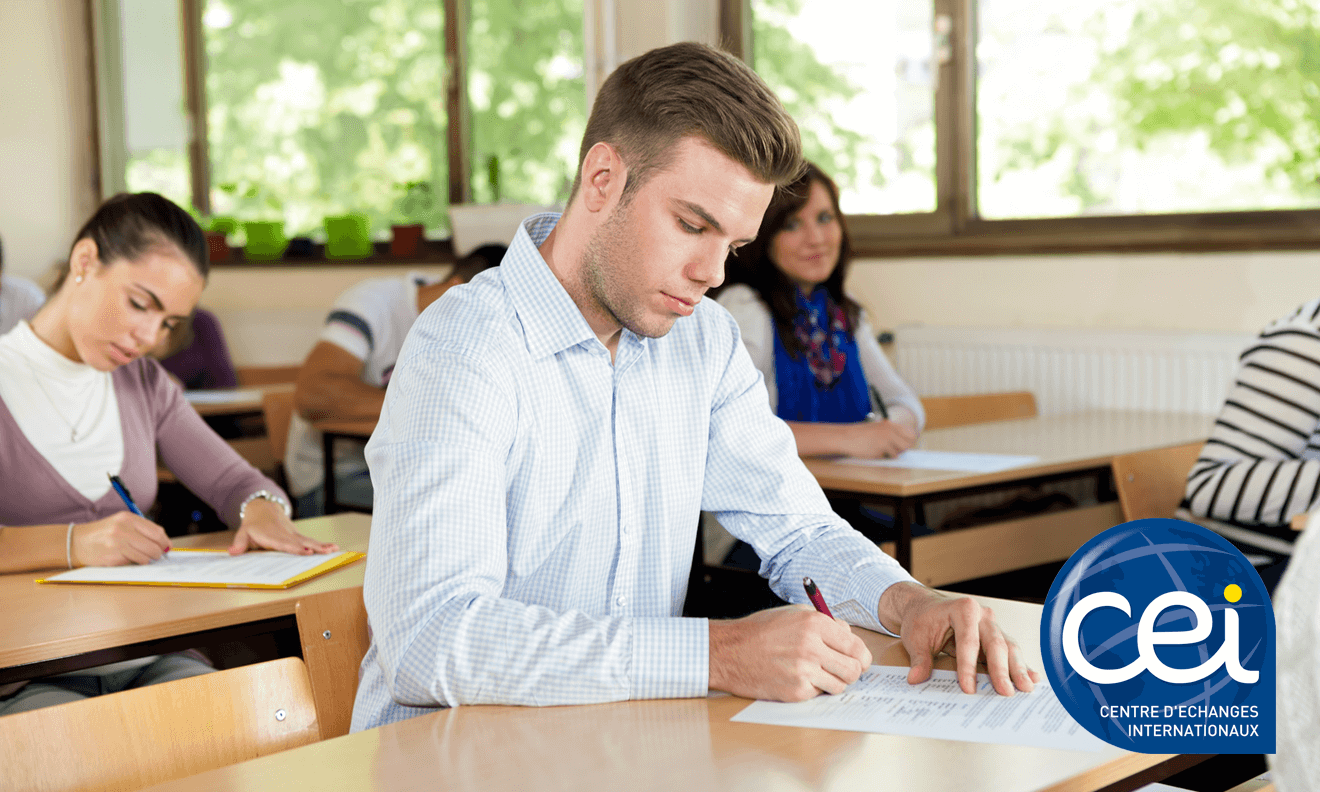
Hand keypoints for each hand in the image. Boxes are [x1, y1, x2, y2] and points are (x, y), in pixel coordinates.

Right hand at [72, 512, 171, 565]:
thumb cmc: (102, 534)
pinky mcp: (113, 556)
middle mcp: (123, 528)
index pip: (156, 531)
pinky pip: (134, 562)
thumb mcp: (121, 524)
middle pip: (154, 544)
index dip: (165, 541)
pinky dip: (135, 563)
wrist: (76, 542)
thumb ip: (141, 530)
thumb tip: (164, 543)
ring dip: (148, 559)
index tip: (167, 547)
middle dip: (159, 552)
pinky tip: (128, 559)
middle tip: (157, 555)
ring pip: (146, 555)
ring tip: (142, 557)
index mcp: (128, 518)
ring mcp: (117, 543)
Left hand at [228, 498, 339, 555]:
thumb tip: (233, 552)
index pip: (284, 543)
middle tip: (325, 551)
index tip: (305, 551)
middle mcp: (285, 534)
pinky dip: (321, 544)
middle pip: (300, 541)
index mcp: (272, 535)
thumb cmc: (254, 525)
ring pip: (308, 540)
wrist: (263, 508)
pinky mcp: (298, 535)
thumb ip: (239, 543)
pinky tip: (332, 548)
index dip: (294, 547)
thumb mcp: (243, 532)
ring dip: (321, 545)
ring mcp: (293, 534)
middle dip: (313, 547)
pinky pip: (310, 541)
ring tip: (333, 549)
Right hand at [709, 604, 872, 700]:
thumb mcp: (794, 614)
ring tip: (817, 673)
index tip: (859, 660)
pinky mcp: (795, 691)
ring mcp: (804, 671)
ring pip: (840, 685)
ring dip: (833, 681)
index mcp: (815, 624)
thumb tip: (849, 636)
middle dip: (852, 671)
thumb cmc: (761, 631)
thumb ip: (825, 623)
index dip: (862, 656)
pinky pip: (819, 694)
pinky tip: (798, 678)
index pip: (856, 646)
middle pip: (854, 669)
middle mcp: (812, 646)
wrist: (730, 651)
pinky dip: (813, 689)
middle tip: (843, 670)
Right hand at [846, 420, 916, 459]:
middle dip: (902, 449)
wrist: (846, 437)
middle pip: (908, 443)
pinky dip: (884, 457)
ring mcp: (886, 439)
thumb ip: (890, 434)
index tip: (904, 445)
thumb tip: (905, 444)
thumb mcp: (877, 429)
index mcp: (890, 424)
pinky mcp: (881, 448)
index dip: (909, 441)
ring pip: (900, 451)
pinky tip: (874, 452)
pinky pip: (890, 456)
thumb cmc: (860, 434)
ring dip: (893, 453)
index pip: (910, 433)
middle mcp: (890, 430)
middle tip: (893, 450)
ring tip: (881, 450)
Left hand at [880, 582, 1040, 695]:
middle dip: (1001, 670)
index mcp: (963, 609)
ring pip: (1009, 647)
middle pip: (996, 643)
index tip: (969, 689)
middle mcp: (983, 615)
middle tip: (1006, 693)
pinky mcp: (997, 636)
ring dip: (1017, 669)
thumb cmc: (922, 619)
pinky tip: (1032, 679)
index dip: (968, 666)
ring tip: (1025, 689)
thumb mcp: (914, 637)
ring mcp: (992, 625)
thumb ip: (919, 658)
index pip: (968, 641)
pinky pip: (1011, 651)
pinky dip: (1021, 665)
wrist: (924, 606)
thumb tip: (916, 679)